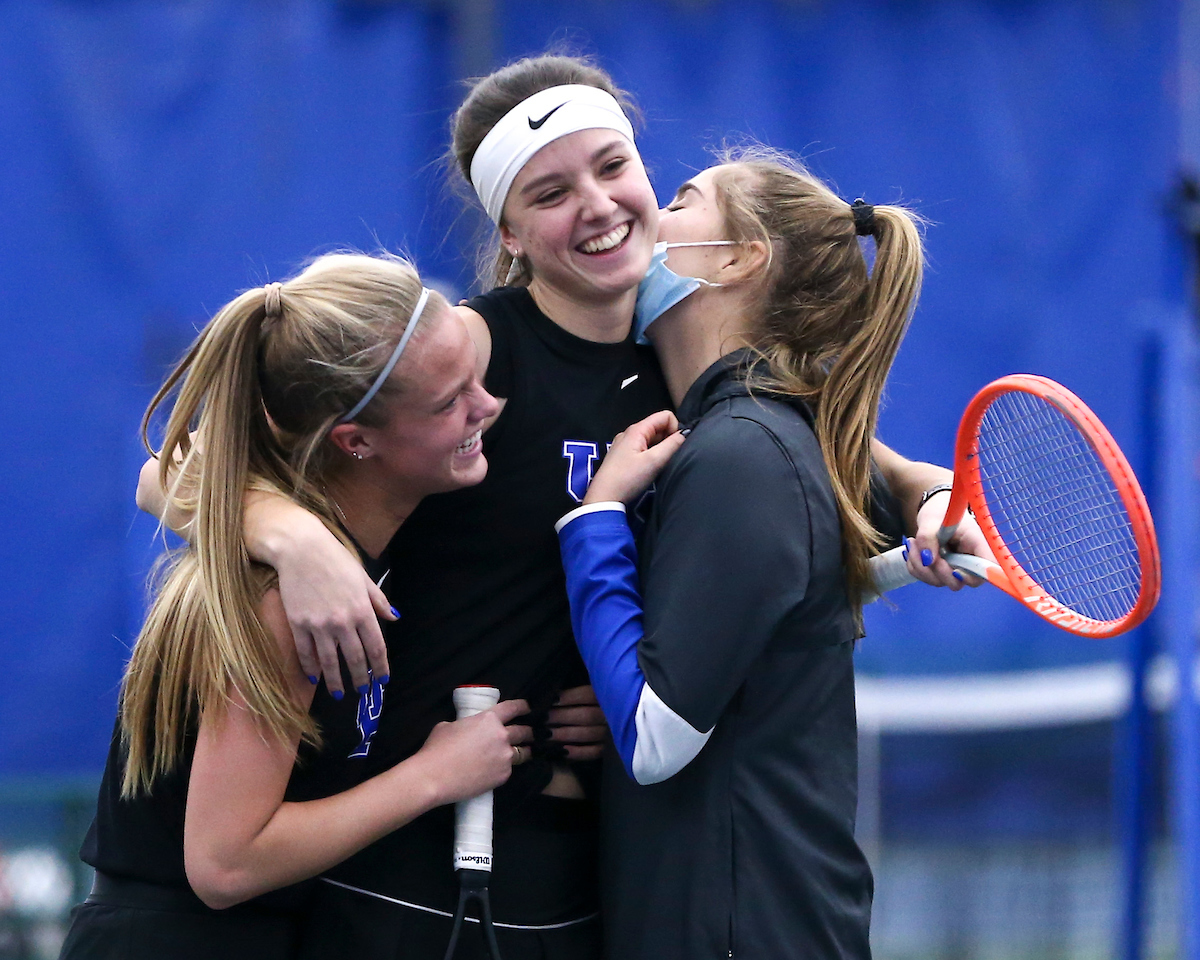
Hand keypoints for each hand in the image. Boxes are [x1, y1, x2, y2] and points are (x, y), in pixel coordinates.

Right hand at [266, 512, 395, 696]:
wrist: (301, 549)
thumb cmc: (336, 560)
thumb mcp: (364, 578)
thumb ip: (378, 601)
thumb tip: (394, 618)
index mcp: (362, 610)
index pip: (376, 646)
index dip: (381, 666)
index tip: (383, 679)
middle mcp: (343, 621)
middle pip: (355, 658)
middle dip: (360, 678)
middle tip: (363, 692)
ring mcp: (319, 624)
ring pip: (330, 661)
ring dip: (336, 681)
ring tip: (340, 694)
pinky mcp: (299, 623)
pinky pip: (306, 652)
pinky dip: (311, 668)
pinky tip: (315, 678)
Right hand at [418, 699, 531, 804]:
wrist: (433, 777)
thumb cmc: (437, 748)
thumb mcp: (449, 726)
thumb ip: (466, 725)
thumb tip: (469, 731)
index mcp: (489, 719)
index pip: (513, 708)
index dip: (523, 706)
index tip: (528, 708)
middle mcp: (502, 736)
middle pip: (523, 731)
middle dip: (529, 731)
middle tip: (530, 733)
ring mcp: (505, 757)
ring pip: (522, 752)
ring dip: (523, 751)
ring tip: (524, 752)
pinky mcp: (503, 776)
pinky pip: (508, 769)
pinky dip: (504, 768)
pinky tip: (497, 771)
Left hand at [547, 685, 607, 760]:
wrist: (596, 727)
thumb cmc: (578, 703)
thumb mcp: (578, 690)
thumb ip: (570, 689)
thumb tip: (553, 692)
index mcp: (603, 696)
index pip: (588, 694)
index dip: (570, 697)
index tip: (552, 700)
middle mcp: (609, 714)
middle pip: (587, 715)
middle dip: (562, 717)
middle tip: (543, 718)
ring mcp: (609, 732)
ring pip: (589, 733)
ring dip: (565, 734)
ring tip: (546, 734)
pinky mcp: (607, 748)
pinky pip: (594, 752)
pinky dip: (578, 752)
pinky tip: (563, 751)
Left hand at [583, 411, 685, 505]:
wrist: (604, 498)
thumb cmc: (628, 478)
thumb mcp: (654, 461)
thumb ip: (672, 445)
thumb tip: (686, 433)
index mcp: (637, 429)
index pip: (665, 416)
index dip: (675, 428)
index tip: (675, 447)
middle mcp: (630, 433)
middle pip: (658, 427)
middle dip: (668, 440)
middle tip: (666, 459)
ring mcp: (625, 445)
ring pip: (652, 439)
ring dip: (660, 450)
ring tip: (657, 467)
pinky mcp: (623, 457)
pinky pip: (643, 449)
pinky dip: (651, 456)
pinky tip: (648, 470)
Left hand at [904, 491, 993, 589]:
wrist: (934, 514)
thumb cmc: (941, 512)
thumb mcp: (932, 520)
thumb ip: (928, 537)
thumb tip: (927, 560)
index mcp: (977, 543)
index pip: (987, 569)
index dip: (972, 577)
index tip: (955, 570)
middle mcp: (968, 561)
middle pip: (958, 582)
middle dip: (936, 570)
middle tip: (924, 551)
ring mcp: (955, 568)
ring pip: (939, 581)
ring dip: (920, 565)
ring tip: (913, 542)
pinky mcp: (941, 572)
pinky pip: (926, 578)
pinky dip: (915, 566)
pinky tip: (914, 550)